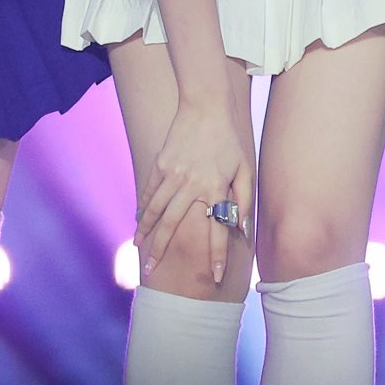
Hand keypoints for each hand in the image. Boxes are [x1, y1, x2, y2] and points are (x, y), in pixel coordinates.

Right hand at [135, 93, 253, 285]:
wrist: (205, 106)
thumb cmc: (229, 140)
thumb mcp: (245, 167)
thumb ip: (244, 198)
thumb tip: (241, 227)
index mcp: (215, 187)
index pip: (216, 229)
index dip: (216, 255)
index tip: (214, 277)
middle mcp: (191, 184)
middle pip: (172, 225)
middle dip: (160, 252)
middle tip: (151, 272)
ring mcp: (172, 175)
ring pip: (154, 211)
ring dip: (145, 234)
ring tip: (138, 252)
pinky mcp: (160, 165)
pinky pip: (149, 192)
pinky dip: (143, 209)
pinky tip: (139, 223)